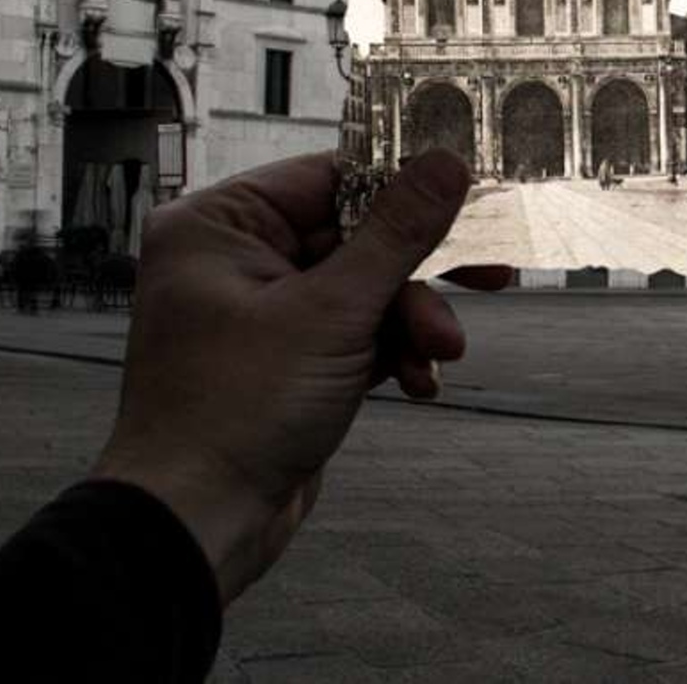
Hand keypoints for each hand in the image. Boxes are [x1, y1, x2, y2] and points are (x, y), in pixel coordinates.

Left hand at [91, 149, 508, 604]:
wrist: (196, 524)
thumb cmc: (236, 410)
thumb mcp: (333, 312)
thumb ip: (397, 234)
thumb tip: (446, 162)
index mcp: (220, 226)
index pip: (330, 178)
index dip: (403, 188)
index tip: (470, 197)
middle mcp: (234, 259)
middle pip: (356, 237)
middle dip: (415, 277)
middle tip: (490, 276)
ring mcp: (261, 312)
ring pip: (363, 290)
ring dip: (409, 323)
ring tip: (439, 356)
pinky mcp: (286, 359)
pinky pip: (354, 333)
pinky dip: (389, 353)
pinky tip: (416, 383)